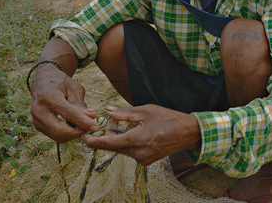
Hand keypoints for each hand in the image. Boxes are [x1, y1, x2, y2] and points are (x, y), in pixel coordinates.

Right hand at [30, 63, 98, 142]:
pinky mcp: (37, 125)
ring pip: (57, 135)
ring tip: (84, 126)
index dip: (83, 122)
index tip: (96, 127)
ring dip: (73, 135)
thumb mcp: (74, 88)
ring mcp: (36, 119)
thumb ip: (81, 104)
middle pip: (60, 130)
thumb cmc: (61, 83)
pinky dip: (67, 135)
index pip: (68, 114)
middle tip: (90, 128)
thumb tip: (92, 117)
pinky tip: (75, 127)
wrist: (43, 82)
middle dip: (78, 132)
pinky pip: (54, 135)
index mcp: (49, 96)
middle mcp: (39, 109)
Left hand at [82, 105, 201, 165]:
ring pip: (122, 148)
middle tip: (113, 118)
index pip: (106, 143)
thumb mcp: (146, 110)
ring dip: (120, 137)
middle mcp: (136, 153)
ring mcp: (142, 159)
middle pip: (113, 146)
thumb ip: (125, 113)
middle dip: (108, 133)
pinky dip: (129, 141)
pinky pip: (131, 151)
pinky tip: (138, 131)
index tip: (83, 136)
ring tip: (130, 123)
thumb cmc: (169, 118)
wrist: (189, 133)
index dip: (92, 140)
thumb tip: (108, 111)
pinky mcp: (147, 160)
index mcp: (134, 140)